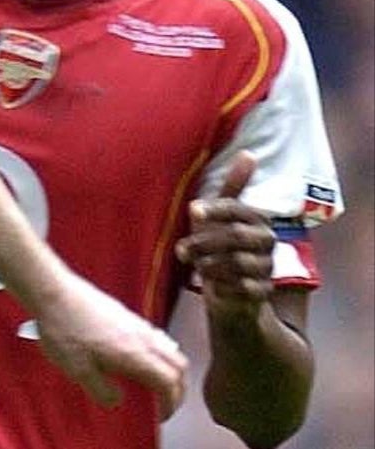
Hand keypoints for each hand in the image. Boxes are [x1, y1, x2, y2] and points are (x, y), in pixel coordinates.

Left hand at [35, 275, 187, 420]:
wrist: (53, 292)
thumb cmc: (64, 330)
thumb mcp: (78, 370)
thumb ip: (101, 390)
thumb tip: (117, 402)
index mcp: (136, 355)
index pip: (170, 382)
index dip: (171, 403)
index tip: (162, 416)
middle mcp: (144, 338)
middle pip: (179, 365)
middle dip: (177, 388)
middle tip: (164, 403)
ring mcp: (137, 323)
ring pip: (170, 349)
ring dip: (170, 369)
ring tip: (153, 383)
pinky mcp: (127, 314)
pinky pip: (156, 337)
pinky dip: (158, 353)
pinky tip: (137, 358)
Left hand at [176, 150, 275, 325]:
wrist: (231, 294)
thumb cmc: (220, 248)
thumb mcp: (220, 218)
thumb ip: (231, 189)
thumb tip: (248, 153)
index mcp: (256, 219)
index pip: (236, 208)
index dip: (214, 209)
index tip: (193, 211)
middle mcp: (267, 240)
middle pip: (235, 236)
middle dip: (204, 242)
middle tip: (181, 249)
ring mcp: (267, 267)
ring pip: (237, 261)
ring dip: (208, 264)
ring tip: (194, 265)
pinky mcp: (262, 291)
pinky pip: (242, 286)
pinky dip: (221, 285)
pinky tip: (211, 285)